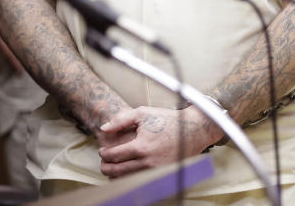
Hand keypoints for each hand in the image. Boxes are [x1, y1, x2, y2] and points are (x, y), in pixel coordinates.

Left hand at [97, 106, 217, 177]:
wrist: (192, 130)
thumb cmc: (167, 120)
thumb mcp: (142, 113)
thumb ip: (120, 120)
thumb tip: (103, 129)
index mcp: (141, 147)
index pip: (114, 156)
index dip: (104, 154)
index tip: (102, 151)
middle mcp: (148, 162)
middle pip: (119, 172)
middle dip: (106, 168)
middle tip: (103, 164)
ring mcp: (157, 171)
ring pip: (129, 180)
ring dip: (117, 176)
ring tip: (112, 170)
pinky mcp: (164, 175)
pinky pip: (142, 181)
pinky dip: (131, 179)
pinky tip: (127, 173)